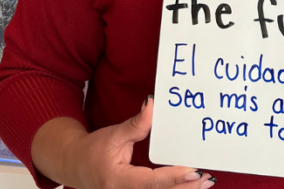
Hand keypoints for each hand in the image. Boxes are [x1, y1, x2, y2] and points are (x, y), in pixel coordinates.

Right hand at [68, 97, 215, 188]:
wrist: (76, 165)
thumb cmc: (93, 150)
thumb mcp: (114, 134)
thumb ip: (136, 124)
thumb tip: (152, 104)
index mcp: (118, 180)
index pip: (151, 181)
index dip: (173, 177)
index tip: (193, 171)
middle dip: (186, 188)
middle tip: (207, 177)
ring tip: (206, 182)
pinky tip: (191, 185)